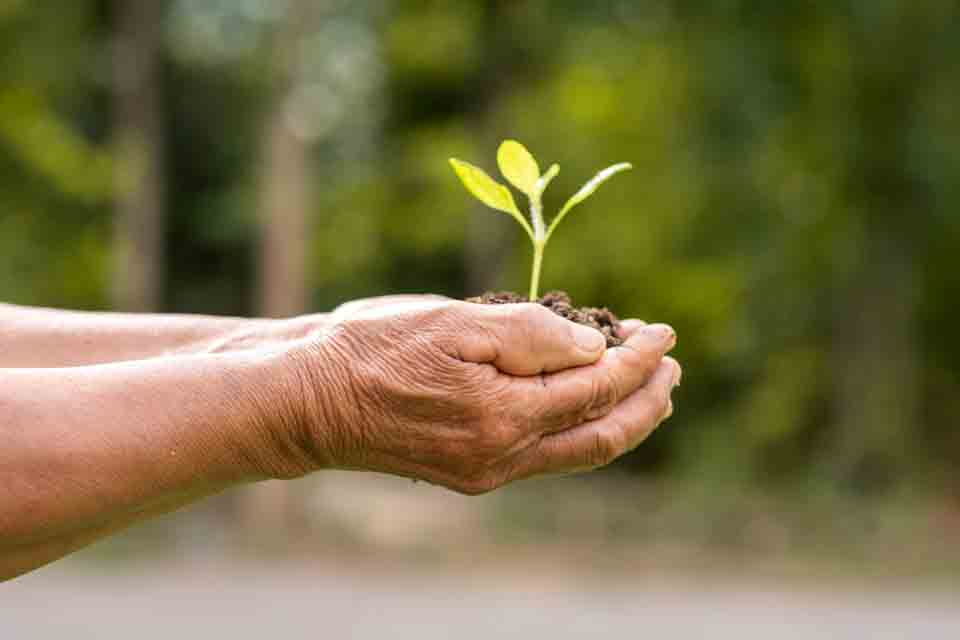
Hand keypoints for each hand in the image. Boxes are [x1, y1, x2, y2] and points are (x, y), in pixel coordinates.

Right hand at [285, 299, 680, 493]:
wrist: (310, 402)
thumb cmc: (373, 349)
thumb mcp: (453, 321)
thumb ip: (531, 334)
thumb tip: (596, 348)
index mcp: (505, 415)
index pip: (599, 386)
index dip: (639, 358)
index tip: (663, 332)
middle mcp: (504, 455)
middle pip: (603, 435)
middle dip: (648, 400)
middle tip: (672, 366)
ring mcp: (488, 470)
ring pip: (578, 453)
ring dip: (620, 419)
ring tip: (647, 388)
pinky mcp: (472, 473)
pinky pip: (545, 455)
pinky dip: (578, 427)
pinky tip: (583, 402)